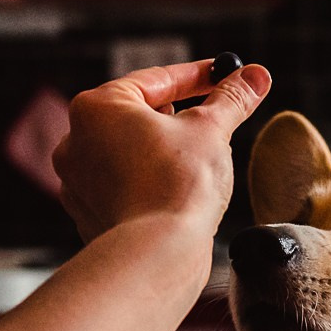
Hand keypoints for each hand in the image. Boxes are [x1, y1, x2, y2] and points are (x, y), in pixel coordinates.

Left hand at [52, 59, 271, 242]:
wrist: (157, 254)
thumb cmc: (178, 184)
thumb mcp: (212, 130)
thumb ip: (231, 98)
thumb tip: (255, 75)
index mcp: (96, 107)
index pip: (155, 80)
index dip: (198, 77)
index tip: (225, 76)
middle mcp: (76, 141)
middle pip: (138, 115)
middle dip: (178, 114)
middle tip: (214, 115)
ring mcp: (77, 182)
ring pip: (129, 153)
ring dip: (162, 150)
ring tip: (198, 158)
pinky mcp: (88, 215)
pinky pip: (124, 187)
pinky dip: (149, 182)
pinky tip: (176, 191)